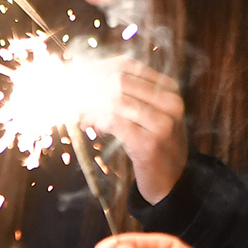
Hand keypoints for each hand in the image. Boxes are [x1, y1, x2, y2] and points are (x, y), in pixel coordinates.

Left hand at [91, 60, 187, 204]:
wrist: (172, 181)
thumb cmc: (154, 143)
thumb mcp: (146, 112)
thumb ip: (125, 93)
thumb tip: (85, 75)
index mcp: (169, 88)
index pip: (127, 66)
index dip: (97, 69)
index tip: (77, 78)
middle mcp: (170, 102)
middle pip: (119, 80)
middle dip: (91, 88)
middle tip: (75, 99)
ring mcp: (162, 123)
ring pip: (115, 100)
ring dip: (92, 107)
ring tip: (84, 118)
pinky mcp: (149, 144)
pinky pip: (114, 122)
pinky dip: (98, 122)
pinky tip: (95, 129)